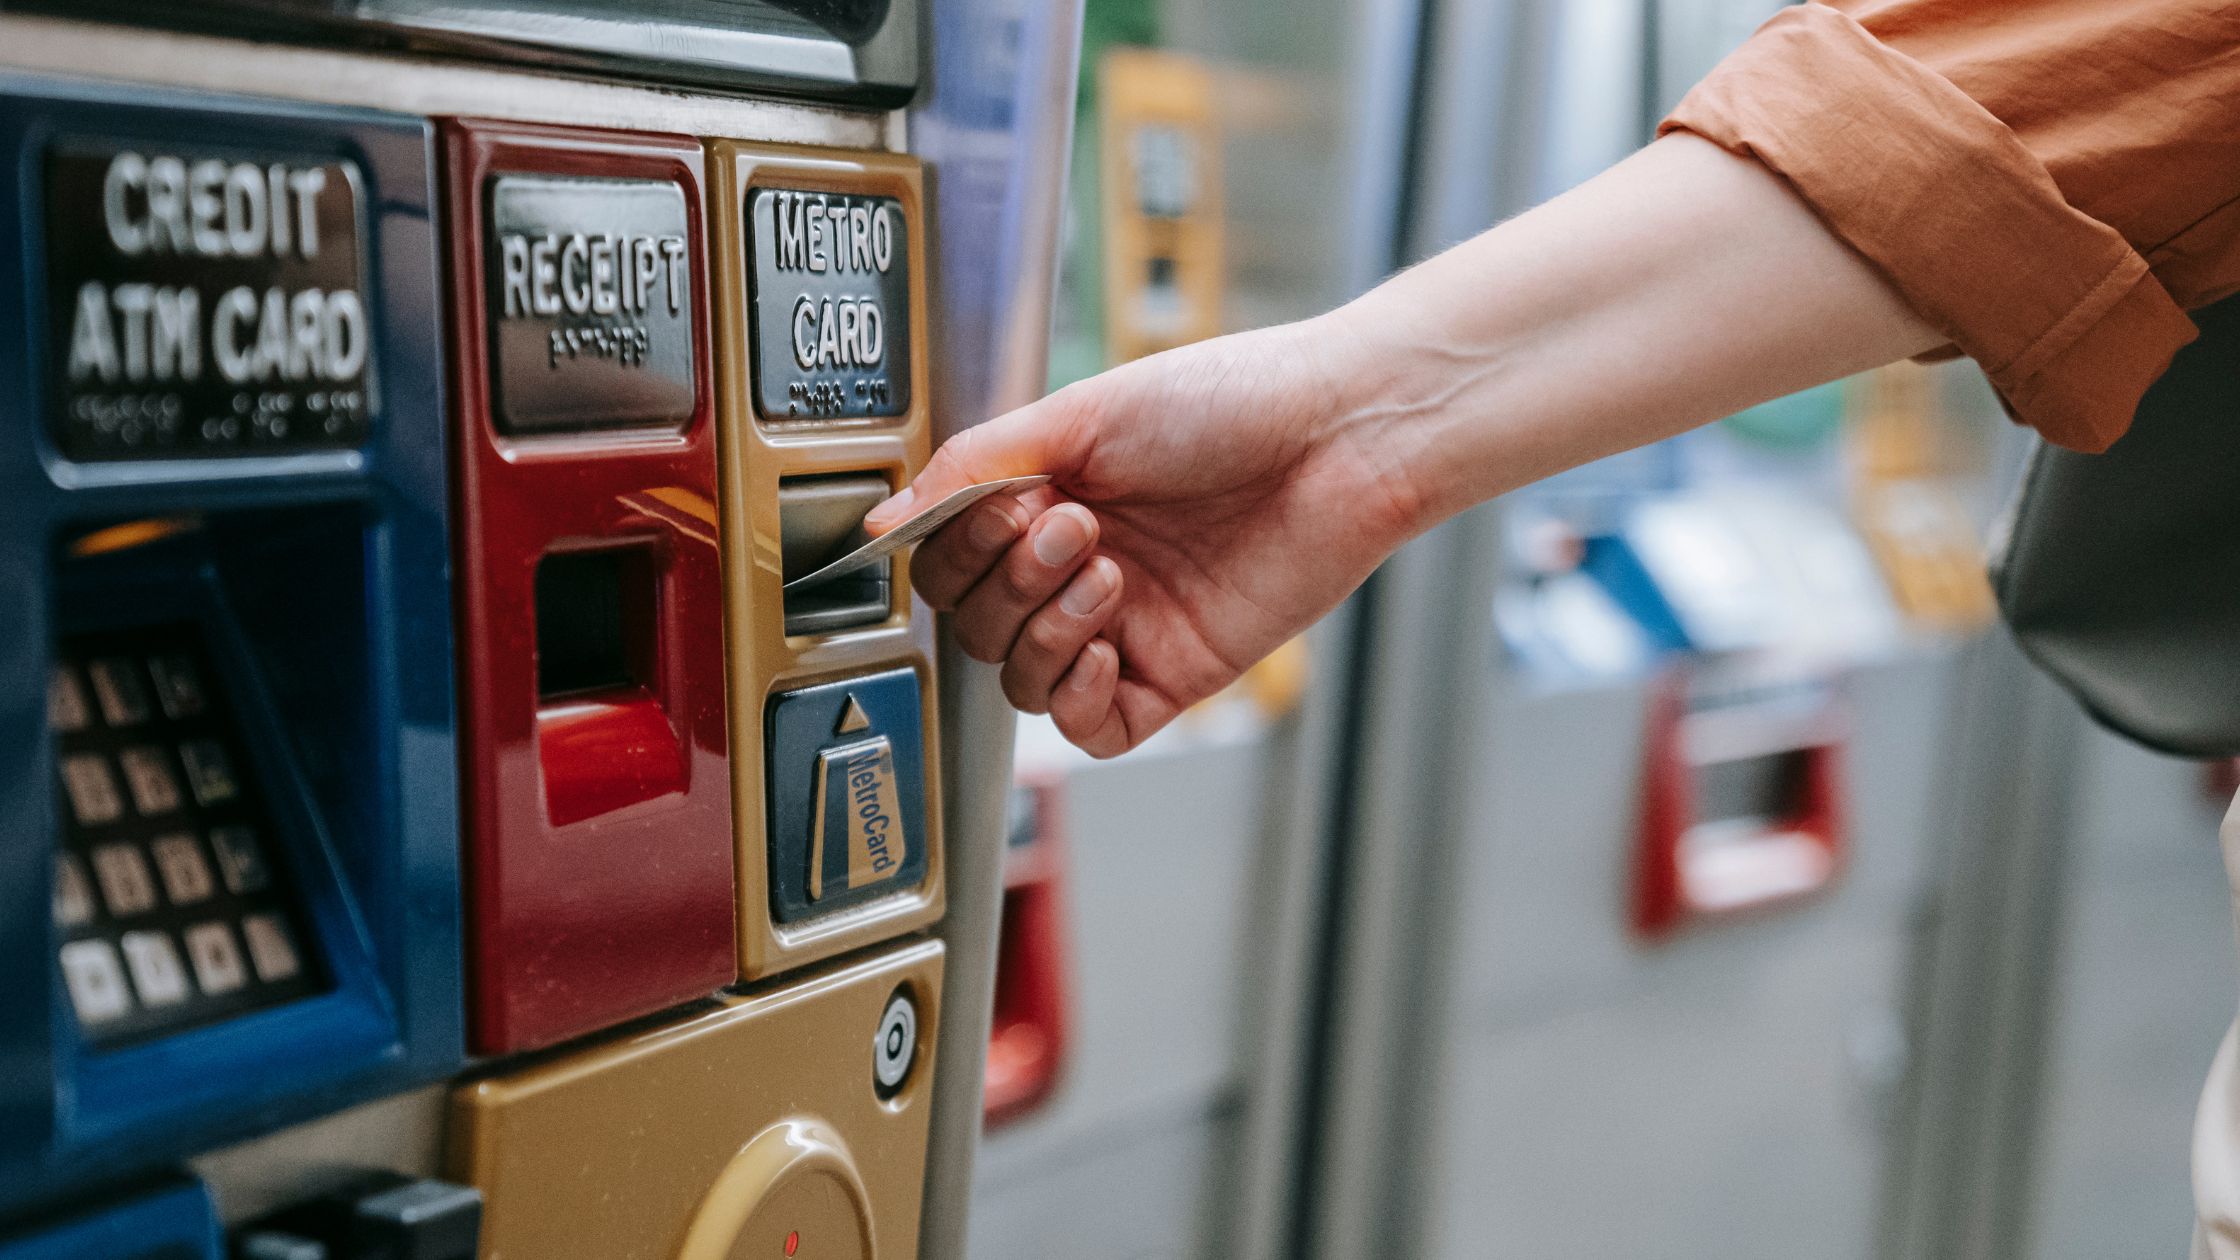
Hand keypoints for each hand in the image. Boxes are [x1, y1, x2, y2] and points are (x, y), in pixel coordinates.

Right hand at [868, 316, 1426, 756]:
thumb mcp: (1081, 415)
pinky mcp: (1173, 675)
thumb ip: (973, 469)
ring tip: (1106, 568)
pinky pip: (1089, 727)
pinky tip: (1107, 641)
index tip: (1006, 505)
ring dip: (1043, 627)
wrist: (1339, 435)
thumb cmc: (1231, 402)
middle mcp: (1077, 568)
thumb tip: (883, 527)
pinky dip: (1076, 693)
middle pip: (974, 626)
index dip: (959, 547)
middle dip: (1008, 580)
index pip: (948, 562)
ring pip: (1020, 678)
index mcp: (1046, 501)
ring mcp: (1123, 626)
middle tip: (1072, 526)